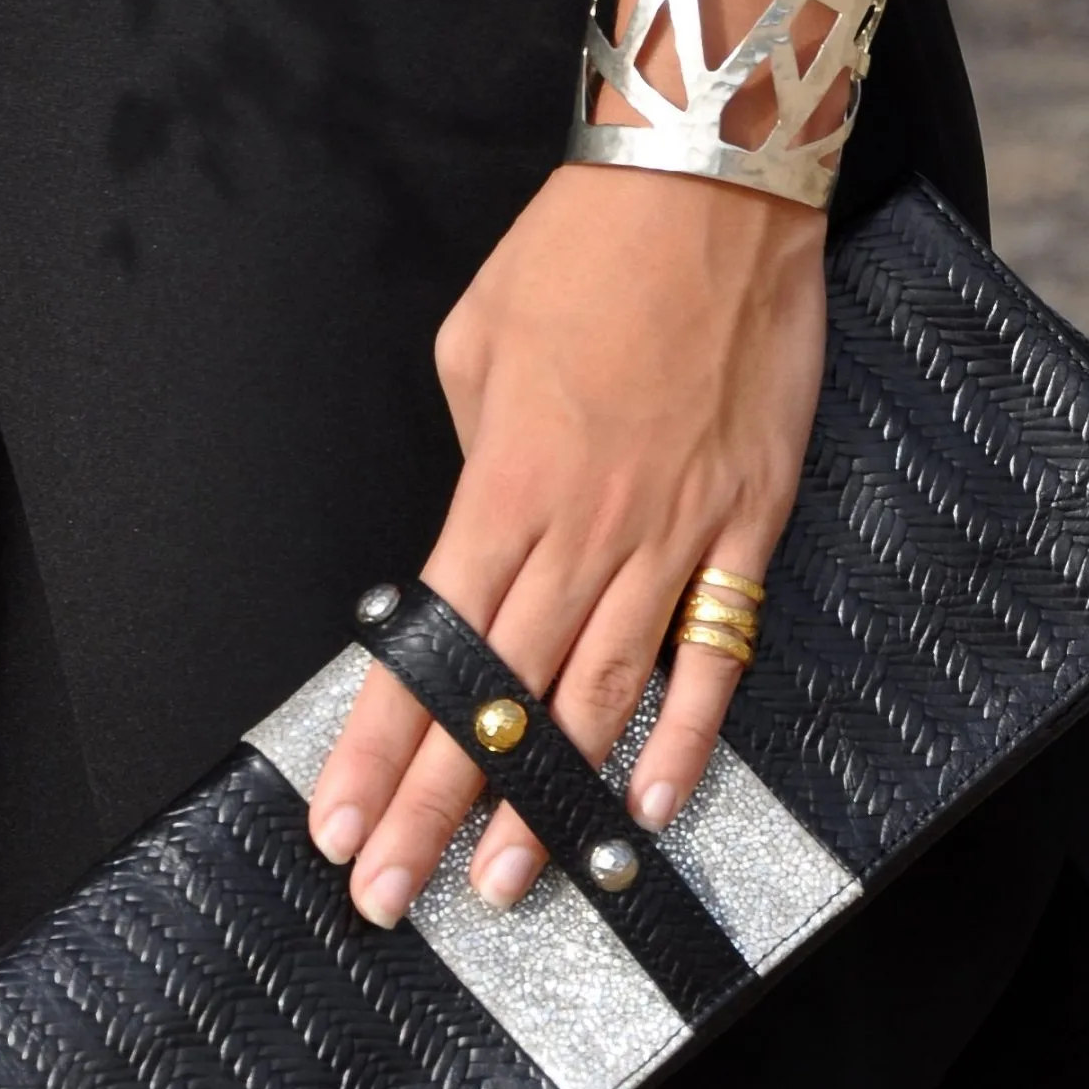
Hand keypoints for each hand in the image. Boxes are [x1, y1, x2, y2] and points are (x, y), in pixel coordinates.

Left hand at [305, 163, 825, 923]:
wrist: (709, 191)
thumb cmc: (581, 256)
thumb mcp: (474, 347)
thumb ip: (472, 464)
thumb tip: (483, 532)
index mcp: (501, 490)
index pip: (427, 651)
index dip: (379, 751)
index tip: (342, 826)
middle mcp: (583, 532)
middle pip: (500, 699)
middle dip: (437, 807)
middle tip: (393, 897)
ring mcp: (672, 536)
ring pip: (597, 696)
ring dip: (546, 798)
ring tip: (505, 883)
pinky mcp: (746, 524)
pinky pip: (712, 649)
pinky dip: (683, 731)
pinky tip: (646, 802)